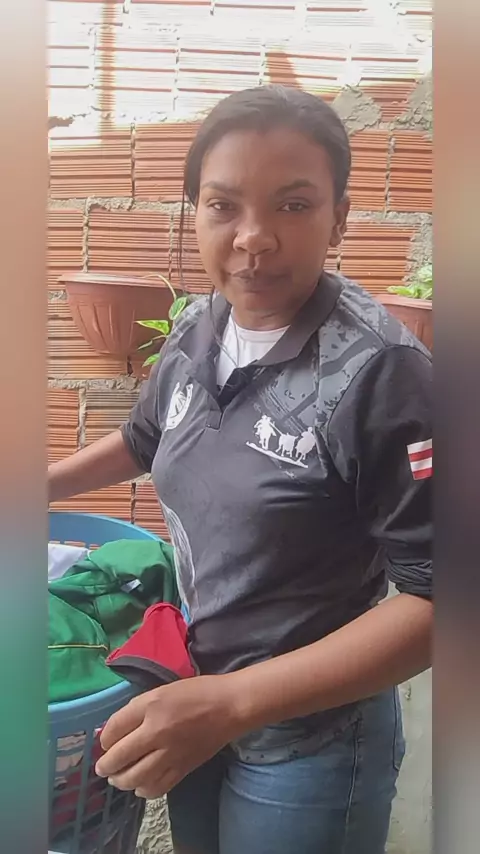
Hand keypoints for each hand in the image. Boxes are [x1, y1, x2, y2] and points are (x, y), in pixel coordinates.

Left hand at [95, 674, 243, 797]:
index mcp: (151, 707)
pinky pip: (157, 788)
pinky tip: (141, 786)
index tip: (105, 742)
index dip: (105, 738)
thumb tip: (117, 729)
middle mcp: (157, 732)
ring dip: (121, 781)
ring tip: (118, 779)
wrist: (230, 706)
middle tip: (102, 768)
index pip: (115, 728)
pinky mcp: (183, 769)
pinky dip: (144, 790)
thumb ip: (138, 709)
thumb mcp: (162, 691)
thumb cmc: (197, 692)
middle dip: (106, 765)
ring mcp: (170, 754)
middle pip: (120, 756)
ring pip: (135, 778)